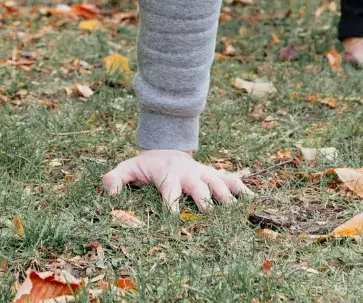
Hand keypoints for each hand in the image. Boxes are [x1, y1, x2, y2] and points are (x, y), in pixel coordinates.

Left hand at [103, 149, 250, 212]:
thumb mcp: (129, 168)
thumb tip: (108, 190)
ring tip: (236, 209)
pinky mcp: (213, 175)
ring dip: (226, 195)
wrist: (168, 148)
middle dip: (205, 199)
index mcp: (168, 174)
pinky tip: (253, 198)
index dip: (171, 202)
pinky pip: (231, 179)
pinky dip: (242, 187)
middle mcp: (189, 174)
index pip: (169, 189)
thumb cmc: (147, 165)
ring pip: (218, 182)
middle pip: (199, 187)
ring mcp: (203, 173)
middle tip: (211, 213)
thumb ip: (117, 178)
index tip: (173, 215)